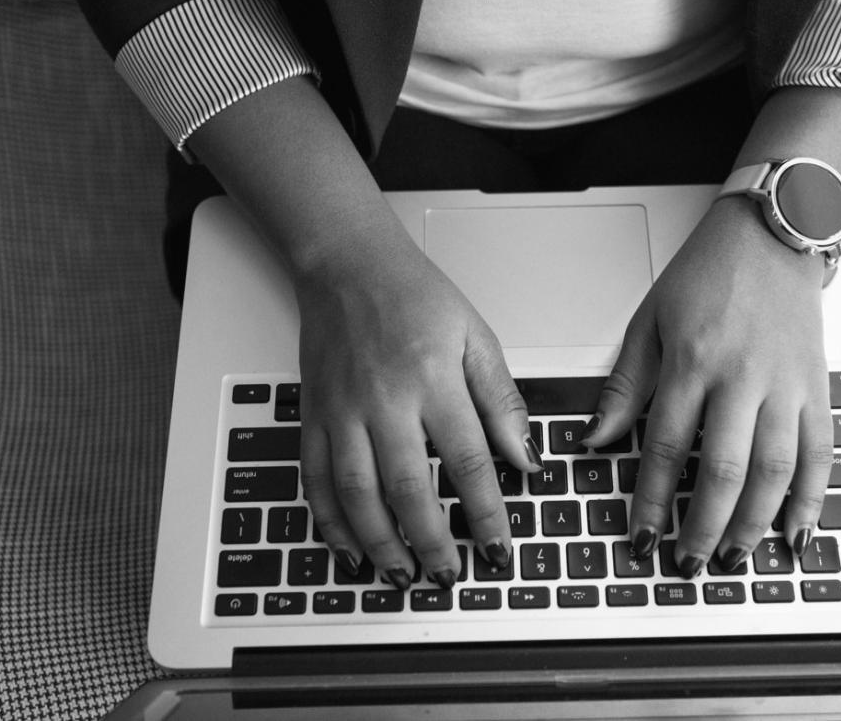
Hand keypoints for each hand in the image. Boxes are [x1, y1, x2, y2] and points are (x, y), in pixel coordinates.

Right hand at [293, 229, 540, 589]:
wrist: (347, 264)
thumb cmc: (414, 295)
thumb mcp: (476, 336)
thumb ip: (502, 401)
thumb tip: (526, 458)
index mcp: (434, 378)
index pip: (467, 461)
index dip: (486, 514)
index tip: (499, 548)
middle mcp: (384, 399)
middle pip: (409, 488)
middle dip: (431, 543)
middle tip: (449, 577)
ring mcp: (343, 410)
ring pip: (358, 493)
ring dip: (380, 543)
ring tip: (402, 574)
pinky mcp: (314, 414)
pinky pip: (316, 478)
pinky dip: (329, 520)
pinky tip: (349, 547)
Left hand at [580, 196, 833, 576]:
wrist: (772, 234)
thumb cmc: (708, 273)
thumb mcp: (649, 320)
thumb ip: (625, 386)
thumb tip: (595, 440)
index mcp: (692, 360)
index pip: (666, 446)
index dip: (653, 500)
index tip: (642, 536)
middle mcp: (742, 376)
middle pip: (723, 470)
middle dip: (703, 526)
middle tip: (687, 562)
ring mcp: (786, 384)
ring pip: (774, 469)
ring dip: (754, 523)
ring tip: (734, 558)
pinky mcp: (817, 386)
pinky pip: (821, 452)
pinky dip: (811, 497)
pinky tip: (796, 531)